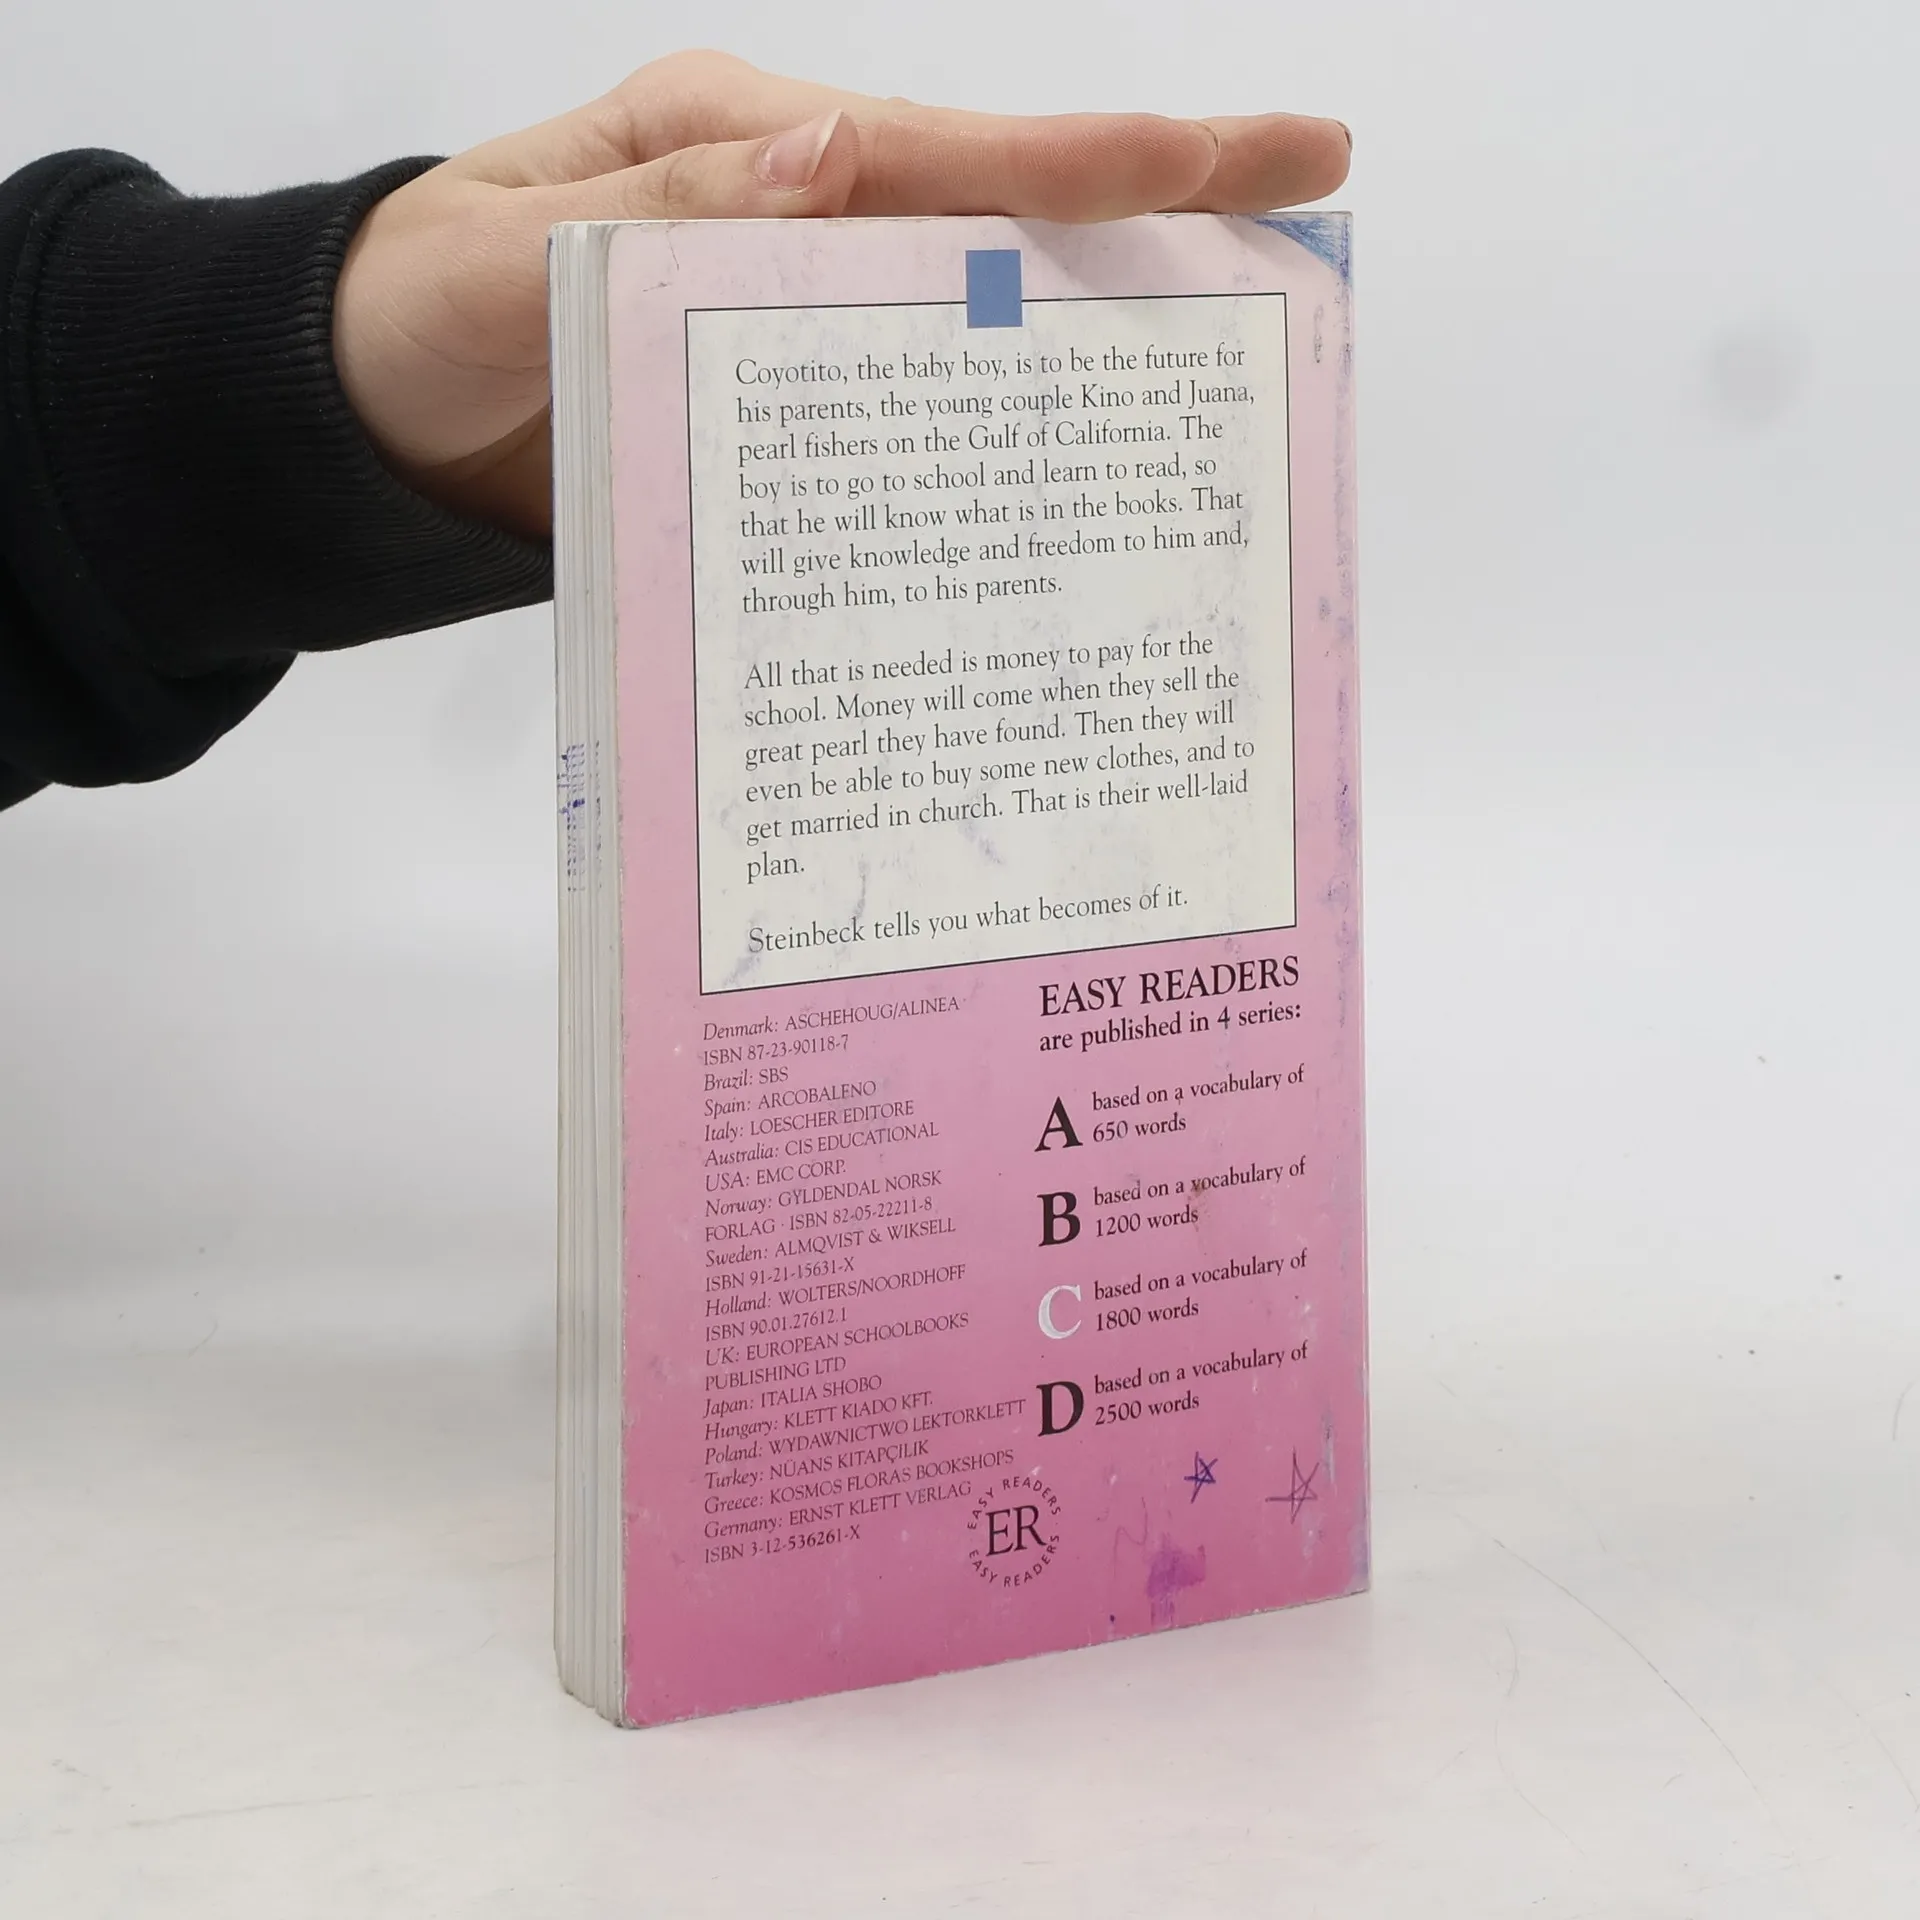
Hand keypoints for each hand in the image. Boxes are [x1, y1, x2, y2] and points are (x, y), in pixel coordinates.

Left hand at [333, 51, 1349, 538]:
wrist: (380, 419)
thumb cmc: (423, 313)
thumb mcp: (510, 250)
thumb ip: (662, 206)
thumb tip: (835, 158)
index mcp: (745, 144)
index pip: (937, 149)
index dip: (1083, 159)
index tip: (1228, 152)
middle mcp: (803, 216)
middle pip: (1000, 209)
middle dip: (1156, 201)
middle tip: (1312, 191)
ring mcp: (809, 315)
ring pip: (978, 309)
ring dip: (1102, 322)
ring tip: (1244, 340)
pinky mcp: (797, 409)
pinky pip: (913, 409)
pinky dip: (998, 431)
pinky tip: (1076, 469)